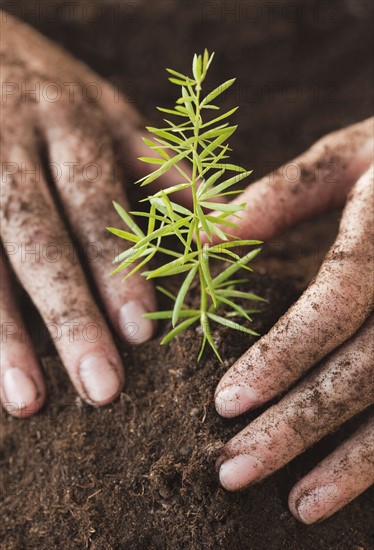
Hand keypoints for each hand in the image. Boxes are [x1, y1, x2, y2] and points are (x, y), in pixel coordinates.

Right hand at [0, 13, 187, 416]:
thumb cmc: (51, 90)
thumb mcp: (107, 111)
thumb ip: (159, 166)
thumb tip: (220, 222)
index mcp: (68, 123)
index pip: (97, 203)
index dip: (117, 267)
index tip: (142, 332)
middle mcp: (10, 145)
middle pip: (38, 239)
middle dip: (68, 316)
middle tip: (101, 388)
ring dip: (3, 336)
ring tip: (27, 400)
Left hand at [207, 118, 373, 522]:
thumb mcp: (354, 154)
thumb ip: (283, 193)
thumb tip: (206, 238)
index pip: (336, 302)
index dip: (282, 356)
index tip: (225, 404)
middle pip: (364, 370)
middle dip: (298, 427)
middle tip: (233, 471)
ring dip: (352, 464)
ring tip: (297, 505)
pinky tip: (352, 485)